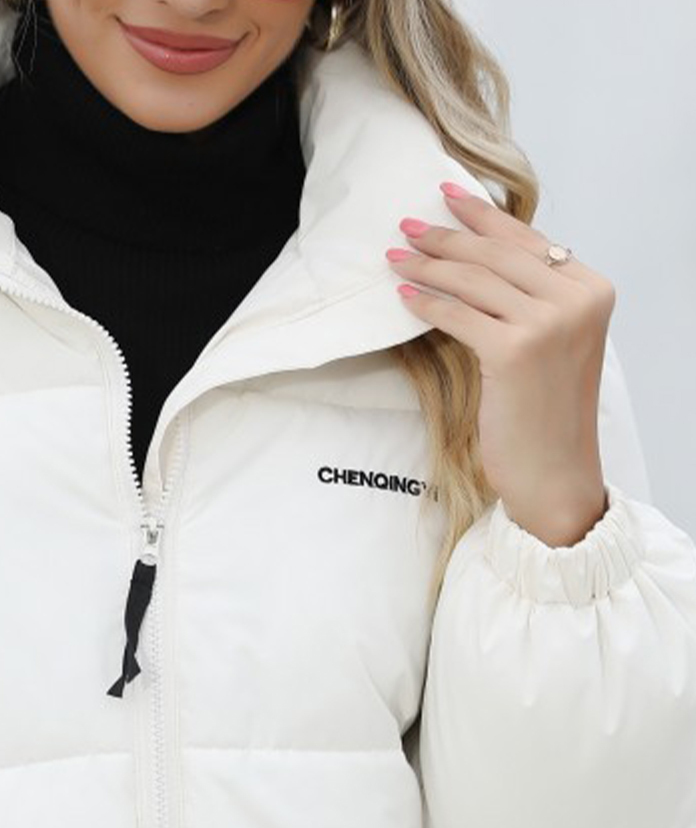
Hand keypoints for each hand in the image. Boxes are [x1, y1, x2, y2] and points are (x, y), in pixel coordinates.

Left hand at [386, 181, 615, 546]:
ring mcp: (549, 323)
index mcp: (591, 289)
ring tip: (396, 258)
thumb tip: (481, 254)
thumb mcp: (552, 342)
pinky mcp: (515, 351)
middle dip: (447, 237)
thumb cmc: (545, 412)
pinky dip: (427, 303)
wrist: (555, 471)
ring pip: (474, 280)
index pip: (527, 240)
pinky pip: (458, 315)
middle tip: (408, 227)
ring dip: (428, 266)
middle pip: (497, 254)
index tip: (448, 195)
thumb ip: (532, 298)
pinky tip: (404, 297)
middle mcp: (576, 299)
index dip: (484, 215)